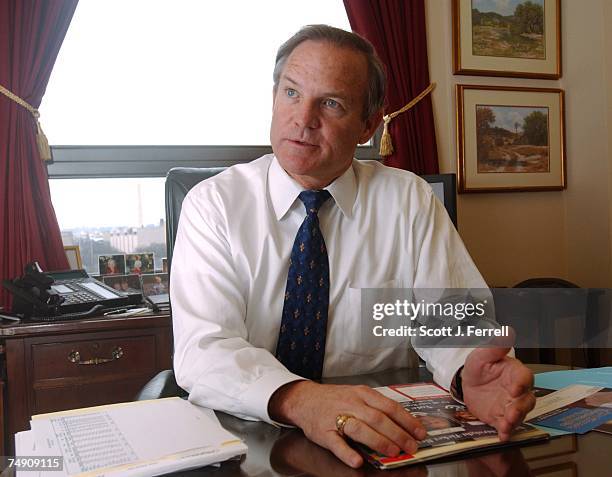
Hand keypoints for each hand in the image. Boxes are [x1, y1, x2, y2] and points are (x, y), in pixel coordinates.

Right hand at [268, 381, 426, 467]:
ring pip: (359, 428)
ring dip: (378, 441)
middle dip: (397, 434)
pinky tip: (357, 460)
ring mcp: (336, 417)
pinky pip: (336, 443)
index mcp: (362, 394)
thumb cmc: (334, 399)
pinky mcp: (323, 432)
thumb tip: (403, 423)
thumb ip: (376, 407)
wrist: (304, 399)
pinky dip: (347, 452)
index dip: (406, 420)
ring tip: (392, 452)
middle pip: (378, 418)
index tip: (420, 432)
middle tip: (411, 446)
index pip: (389, 406)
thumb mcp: (357, 395)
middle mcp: (351, 404)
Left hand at [462, 347, 535, 440]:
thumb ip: (494, 346)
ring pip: (519, 414)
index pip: (524, 377)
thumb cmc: (479, 367)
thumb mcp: (482, 355)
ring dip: (514, 420)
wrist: (466, 383)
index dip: (521, 383)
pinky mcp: (501, 418)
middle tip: (512, 412)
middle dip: (520, 407)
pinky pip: (507, 426)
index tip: (515, 387)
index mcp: (514, 373)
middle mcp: (516, 391)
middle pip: (526, 400)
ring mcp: (510, 405)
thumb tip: (507, 332)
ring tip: (506, 424)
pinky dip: (506, 431)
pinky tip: (502, 434)